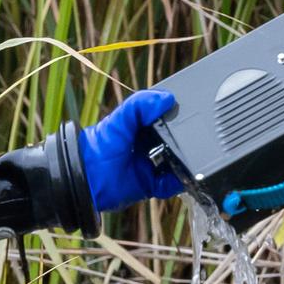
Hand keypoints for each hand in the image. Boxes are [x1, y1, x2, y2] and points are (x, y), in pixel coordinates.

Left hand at [79, 89, 183, 212]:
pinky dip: (178, 181)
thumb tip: (168, 99)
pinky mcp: (152, 185)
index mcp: (142, 127)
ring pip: (178, 163)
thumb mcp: (119, 119)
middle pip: (176, 141)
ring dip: (186, 161)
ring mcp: (152, 165)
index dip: (177, 115)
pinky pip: (172, 184)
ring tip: (193, 157)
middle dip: (186, 140)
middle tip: (195, 137)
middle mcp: (149, 145)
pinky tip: (181, 175)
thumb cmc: (99, 146)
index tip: (190, 112)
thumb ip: (139, 104)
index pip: (166, 118)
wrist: (89, 178)